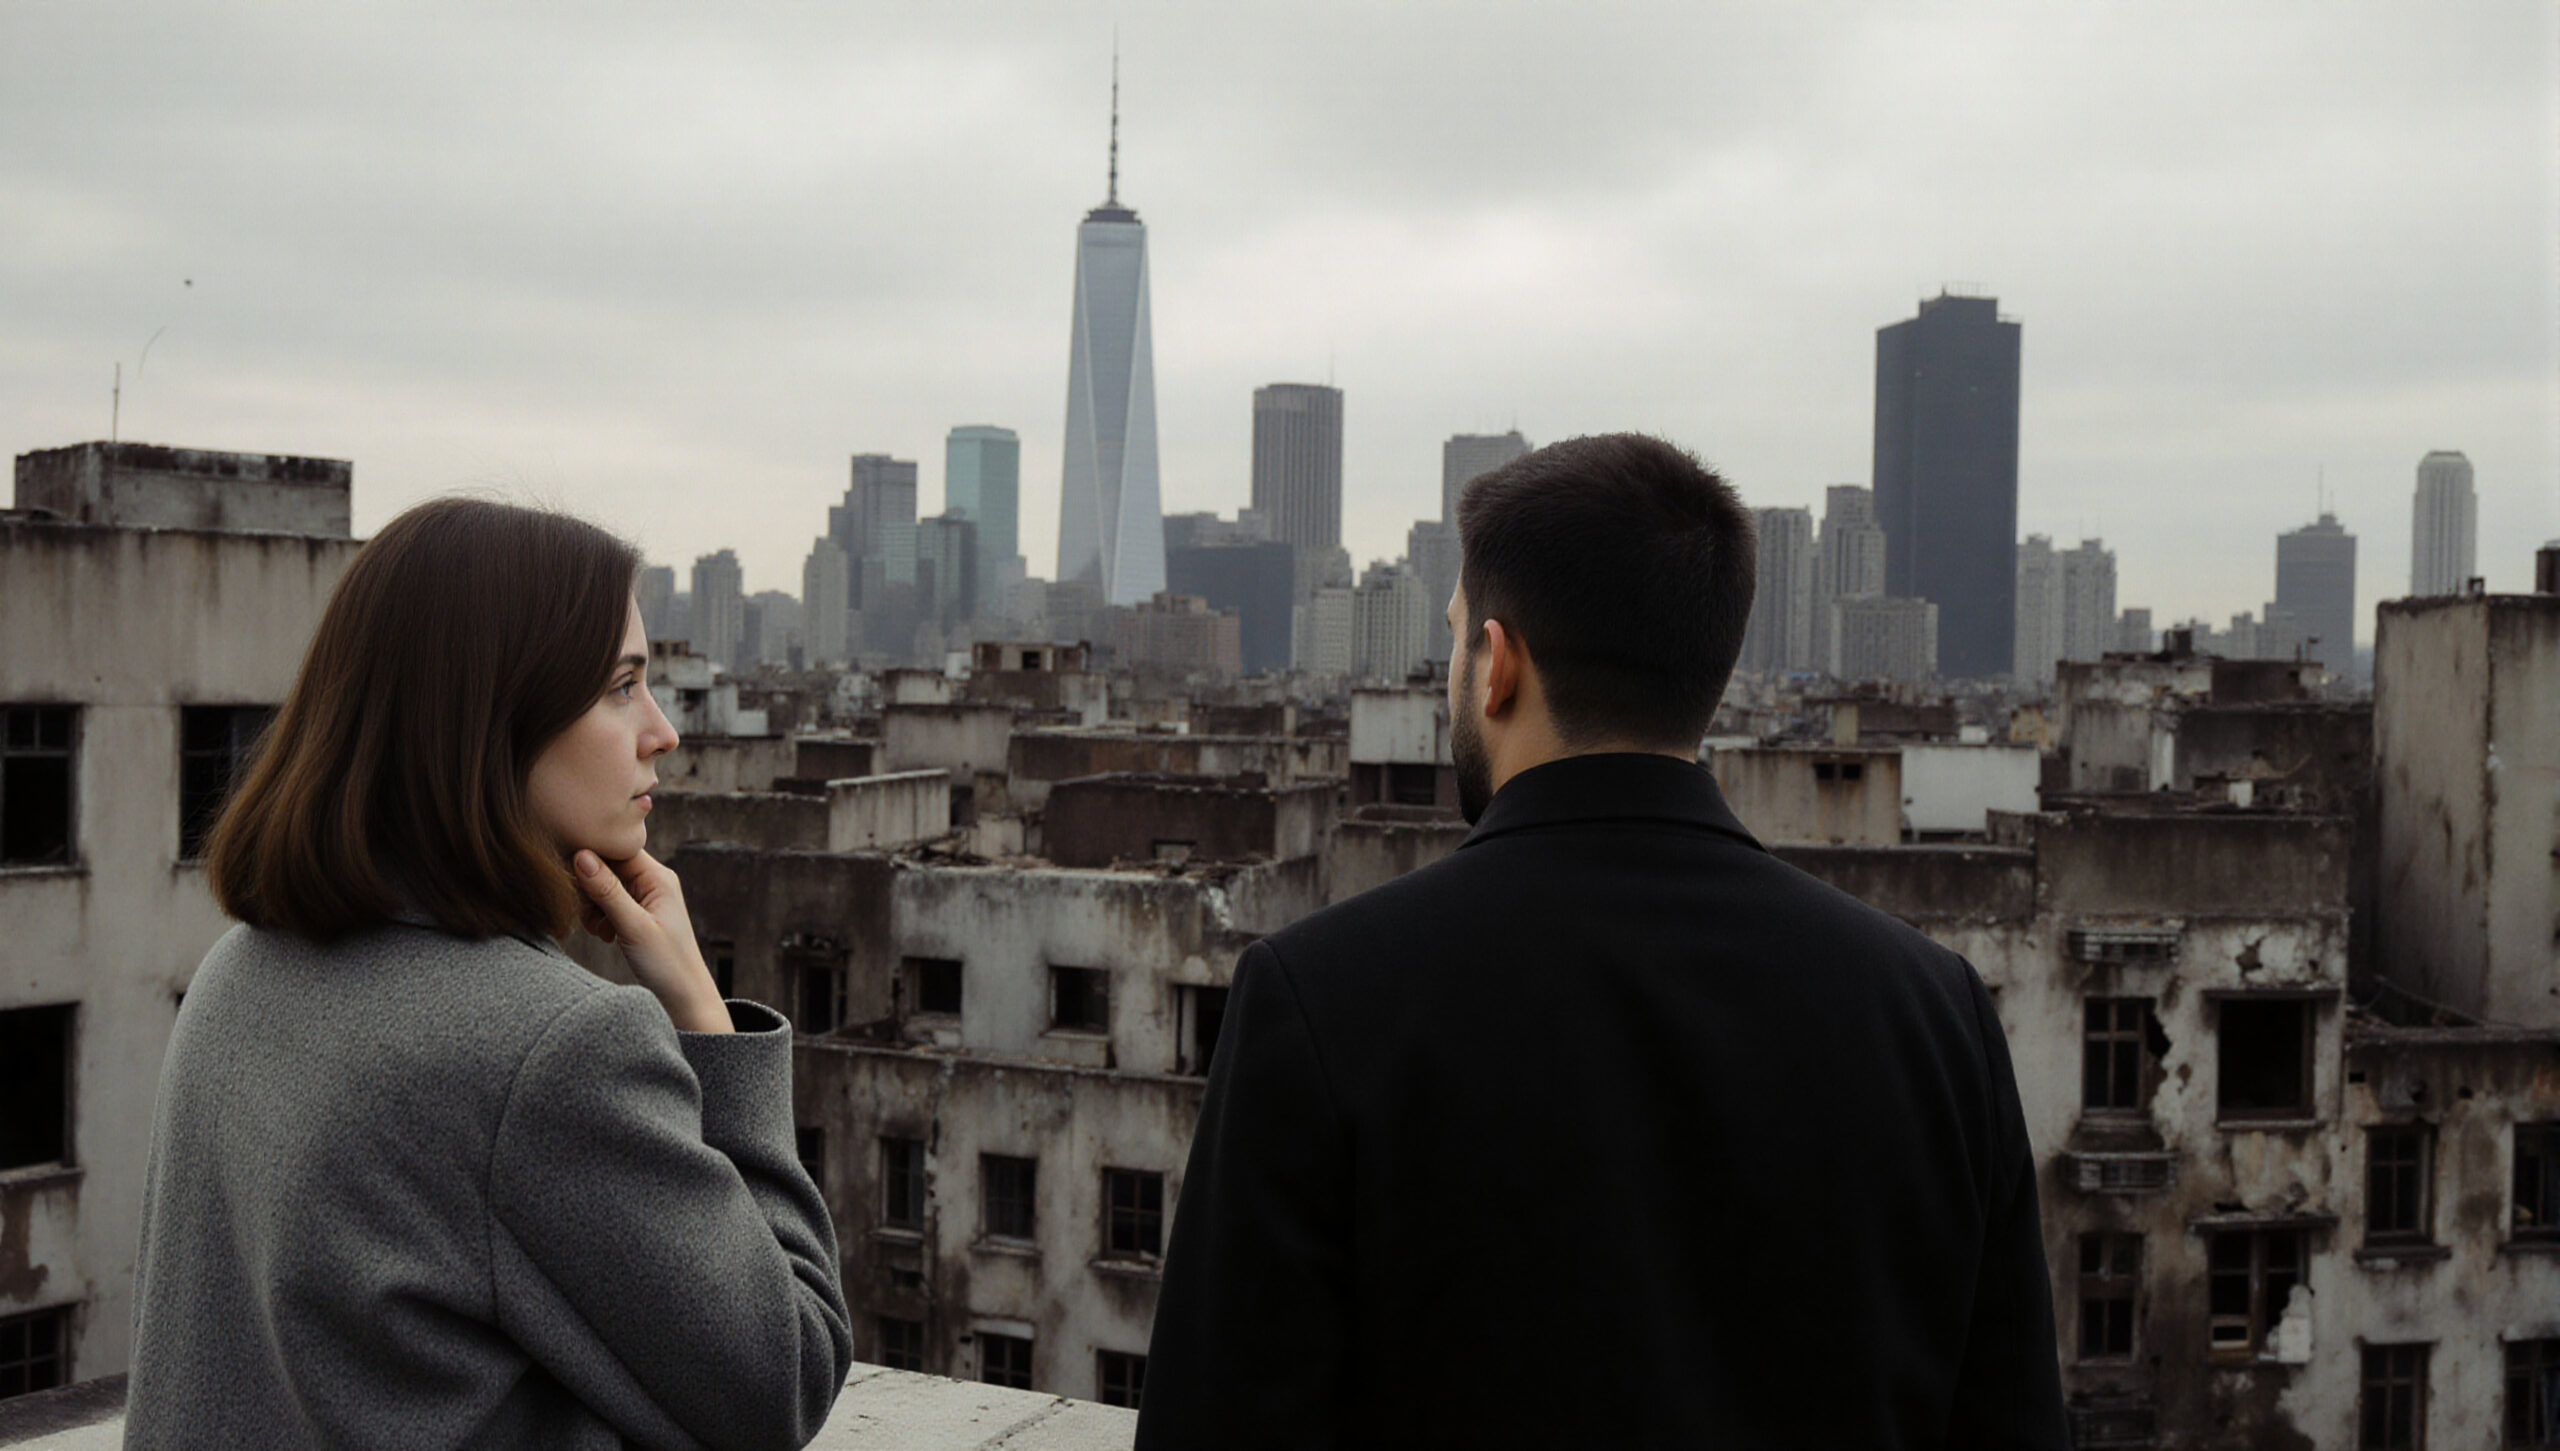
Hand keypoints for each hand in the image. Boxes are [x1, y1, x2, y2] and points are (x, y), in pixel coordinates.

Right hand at [572, 848, 731, 1032]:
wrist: (683, 996)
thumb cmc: (666, 963)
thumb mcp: (633, 927)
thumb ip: (607, 892)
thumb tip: (581, 856)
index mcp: (658, 877)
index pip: (617, 847)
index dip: (591, 856)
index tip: (570, 875)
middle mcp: (652, 881)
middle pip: (607, 866)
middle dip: (590, 888)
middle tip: (588, 915)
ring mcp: (644, 897)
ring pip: (603, 886)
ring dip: (593, 906)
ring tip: (601, 930)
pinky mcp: (636, 913)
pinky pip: (607, 903)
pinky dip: (599, 917)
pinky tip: (606, 936)